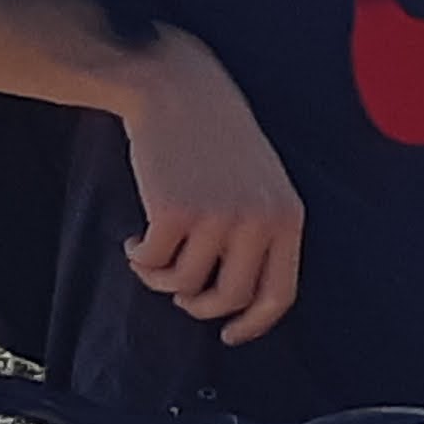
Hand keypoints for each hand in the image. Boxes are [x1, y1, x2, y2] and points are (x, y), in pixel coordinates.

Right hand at [118, 27, 305, 344]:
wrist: (179, 88)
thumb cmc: (218, 138)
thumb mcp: (261, 182)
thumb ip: (261, 233)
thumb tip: (239, 301)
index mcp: (287, 217)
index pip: (279, 295)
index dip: (252, 325)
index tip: (229, 335)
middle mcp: (258, 221)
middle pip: (227, 299)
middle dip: (197, 306)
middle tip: (180, 294)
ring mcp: (216, 217)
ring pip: (182, 284)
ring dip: (160, 278)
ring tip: (152, 254)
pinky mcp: (173, 212)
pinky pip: (152, 263)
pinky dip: (139, 259)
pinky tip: (135, 239)